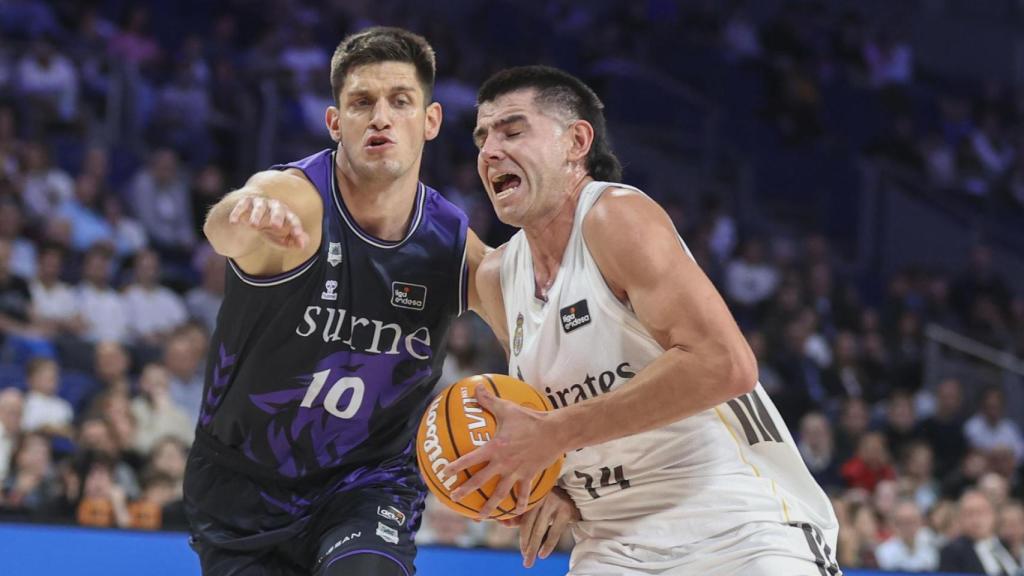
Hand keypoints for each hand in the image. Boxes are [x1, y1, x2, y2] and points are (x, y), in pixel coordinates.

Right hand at [228, 192, 309, 249]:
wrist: (250, 217)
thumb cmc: (271, 229)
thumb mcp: (281, 237)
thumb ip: (293, 241)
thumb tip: (303, 245)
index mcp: (286, 213)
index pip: (293, 218)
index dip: (296, 226)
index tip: (298, 234)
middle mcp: (274, 206)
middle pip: (278, 208)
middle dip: (277, 216)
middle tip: (276, 226)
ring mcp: (259, 203)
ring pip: (259, 207)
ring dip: (257, 215)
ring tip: (254, 225)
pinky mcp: (245, 202)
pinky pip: (242, 205)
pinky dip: (237, 212)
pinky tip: (234, 222)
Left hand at [444, 384, 566, 518]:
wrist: (555, 432)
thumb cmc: (530, 419)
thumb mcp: (507, 408)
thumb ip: (489, 400)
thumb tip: (475, 387)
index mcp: (495, 447)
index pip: (471, 459)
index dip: (456, 466)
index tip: (445, 473)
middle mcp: (503, 462)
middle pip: (480, 480)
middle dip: (465, 490)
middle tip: (453, 497)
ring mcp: (516, 471)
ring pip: (500, 493)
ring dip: (489, 506)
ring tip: (479, 516)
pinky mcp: (528, 475)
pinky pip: (523, 493)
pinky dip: (519, 504)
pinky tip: (514, 513)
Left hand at [519, 487, 578, 567]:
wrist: (578, 495)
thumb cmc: (553, 502)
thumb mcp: (539, 507)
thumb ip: (522, 515)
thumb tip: (505, 524)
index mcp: (532, 494)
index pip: (522, 517)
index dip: (521, 535)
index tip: (522, 550)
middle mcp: (541, 496)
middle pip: (528, 524)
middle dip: (525, 544)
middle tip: (525, 562)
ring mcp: (553, 501)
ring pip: (539, 529)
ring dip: (533, 547)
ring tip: (529, 561)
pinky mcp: (565, 509)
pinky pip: (554, 532)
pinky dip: (547, 545)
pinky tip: (542, 554)